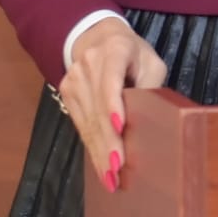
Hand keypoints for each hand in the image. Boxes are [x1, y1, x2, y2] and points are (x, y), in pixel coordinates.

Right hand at [57, 18, 166, 191]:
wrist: (98, 38)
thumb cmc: (133, 54)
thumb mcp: (150, 62)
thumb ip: (150, 85)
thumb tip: (151, 120)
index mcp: (115, 49)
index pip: (112, 78)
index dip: (114, 104)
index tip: (120, 127)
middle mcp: (89, 62)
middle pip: (99, 107)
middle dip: (108, 141)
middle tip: (117, 170)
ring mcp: (74, 77)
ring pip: (88, 120)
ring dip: (99, 151)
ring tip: (110, 178)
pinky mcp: (66, 91)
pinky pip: (80, 124)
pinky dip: (91, 146)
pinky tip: (100, 166)